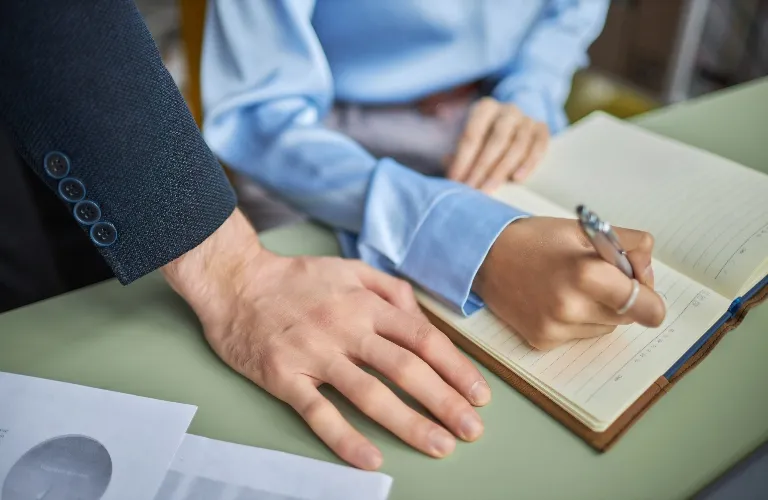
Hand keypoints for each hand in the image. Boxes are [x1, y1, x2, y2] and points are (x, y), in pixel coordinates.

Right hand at [162, 209, 489, 469]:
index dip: (455, 368)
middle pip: (405, 368)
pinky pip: (318, 412)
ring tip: (438, 446)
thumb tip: (421, 318)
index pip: (422, 338)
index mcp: (364, 303)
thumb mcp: (349, 269)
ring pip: (369, 393)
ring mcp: (315, 354)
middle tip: (471, 429)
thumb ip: (389, 290)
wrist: (235, 282)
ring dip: (408, 422)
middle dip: (445, 401)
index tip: (478, 394)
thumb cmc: (296, 279)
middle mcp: (345, 327)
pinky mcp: (284, 377)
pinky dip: (344, 437)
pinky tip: (370, 458)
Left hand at [447, 97, 548, 191]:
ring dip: (502, 171)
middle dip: (482, 167)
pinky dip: (528, 164)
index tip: (455, 180)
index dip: (462, 159)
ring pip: (517, 145)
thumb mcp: (468, 140)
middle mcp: (508, 111)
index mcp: (485, 108)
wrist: (514, 125)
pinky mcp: (542, 130)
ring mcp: (527, 120)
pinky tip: (516, 179)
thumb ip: (458, 155)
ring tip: (489, 189)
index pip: (472, 134)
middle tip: (472, 189)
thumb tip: (452, 172)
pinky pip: (538, 148)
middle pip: (496, 140)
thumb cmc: (484, 137)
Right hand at [474, 217, 665, 349]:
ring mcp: (555, 328)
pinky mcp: (542, 340)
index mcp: (587, 275)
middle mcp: (571, 308)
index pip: (647, 307)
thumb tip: (646, 271)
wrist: (484, 256)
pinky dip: (576, 319)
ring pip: (605, 327)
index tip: (644, 289)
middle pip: (628, 317)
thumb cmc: (535, 239)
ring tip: (572, 286)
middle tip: (601, 276)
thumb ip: (630, 244)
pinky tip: (554, 299)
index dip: (651, 298)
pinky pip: (579, 334)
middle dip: (624, 298)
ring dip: (600, 310)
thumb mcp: (586, 229)